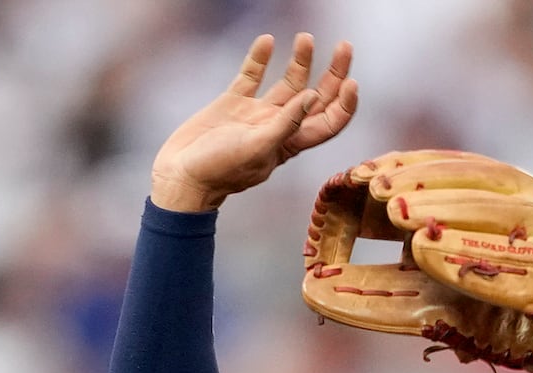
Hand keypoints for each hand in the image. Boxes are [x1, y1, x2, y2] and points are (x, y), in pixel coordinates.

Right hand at [148, 33, 359, 214]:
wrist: (181, 175)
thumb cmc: (219, 171)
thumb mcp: (257, 148)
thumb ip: (285, 123)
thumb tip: (313, 97)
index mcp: (290, 144)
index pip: (329, 122)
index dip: (344, 103)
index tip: (351, 81)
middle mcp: (278, 127)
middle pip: (316, 97)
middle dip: (334, 73)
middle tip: (344, 46)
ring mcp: (256, 114)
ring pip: (288, 83)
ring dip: (300, 60)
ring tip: (305, 37)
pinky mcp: (233, 103)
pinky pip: (252, 76)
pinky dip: (259, 58)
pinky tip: (267, 41)